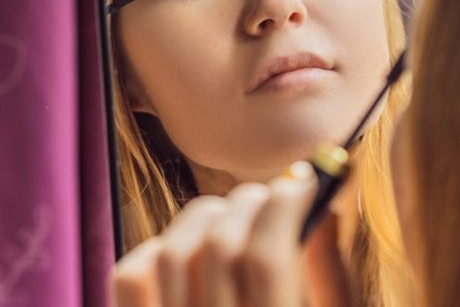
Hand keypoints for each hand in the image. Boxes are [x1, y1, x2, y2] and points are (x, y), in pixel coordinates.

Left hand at [113, 162, 342, 306]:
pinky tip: (188, 250)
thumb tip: (325, 203)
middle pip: (219, 246)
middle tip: (270, 196)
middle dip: (249, 204)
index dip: (285, 207)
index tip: (301, 183)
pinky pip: (130, 275)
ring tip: (232, 219)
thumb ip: (328, 277)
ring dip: (207, 218)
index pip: (266, 257)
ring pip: (172, 252)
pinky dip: (157, 248)